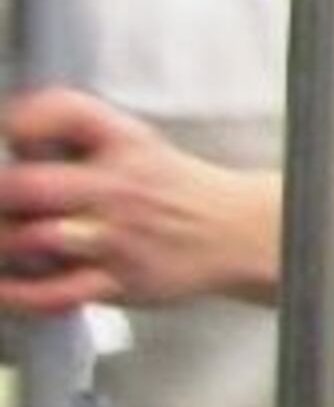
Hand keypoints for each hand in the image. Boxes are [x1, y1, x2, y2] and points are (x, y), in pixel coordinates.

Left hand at [0, 87, 280, 314]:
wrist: (236, 233)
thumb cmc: (171, 190)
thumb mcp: (133, 140)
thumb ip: (73, 130)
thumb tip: (15, 136)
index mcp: (124, 143)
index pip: (65, 113)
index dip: (24, 121)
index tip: (13, 135)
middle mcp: (119, 188)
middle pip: (29, 185)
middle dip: (0, 193)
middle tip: (1, 200)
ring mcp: (118, 238)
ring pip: (35, 239)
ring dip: (5, 241)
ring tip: (7, 239)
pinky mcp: (118, 282)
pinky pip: (54, 294)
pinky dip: (17, 294)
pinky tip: (5, 287)